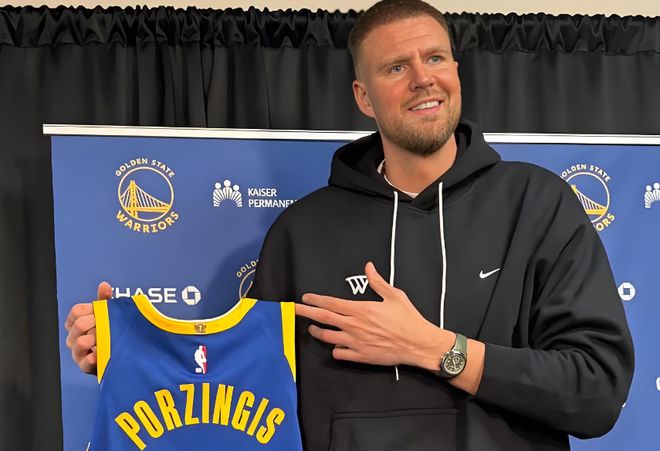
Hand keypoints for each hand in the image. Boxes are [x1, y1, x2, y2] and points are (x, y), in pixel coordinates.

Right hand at [64, 281, 111, 373]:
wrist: (121, 355)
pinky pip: (85, 362)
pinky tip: (102, 353)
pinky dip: (95, 357)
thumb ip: (105, 300)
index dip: (92, 310)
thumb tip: (104, 286)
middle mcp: (74, 338)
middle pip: (79, 324)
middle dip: (96, 323)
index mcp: (77, 323)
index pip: (76, 311)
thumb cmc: (111, 333)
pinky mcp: (85, 367)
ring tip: (106, 338)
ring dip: (95, 339)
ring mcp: (78, 353)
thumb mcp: (109, 314)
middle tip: (110, 325)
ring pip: (80, 342)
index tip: (102, 313)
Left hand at [296, 262, 450, 367]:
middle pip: (323, 318)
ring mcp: (356, 342)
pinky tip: (335, 346)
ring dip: (317, 332)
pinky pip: (340, 353)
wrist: (418, 344)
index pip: (331, 303)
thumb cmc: (408, 319)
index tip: (305, 298)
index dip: (316, 300)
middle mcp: (354, 326)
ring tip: (312, 329)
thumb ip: (378, 282)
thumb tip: (368, 267)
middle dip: (305, 313)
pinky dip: (335, 349)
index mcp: (361, 309)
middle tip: (293, 310)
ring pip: (328, 337)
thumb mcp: (394, 296)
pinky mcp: (361, 356)